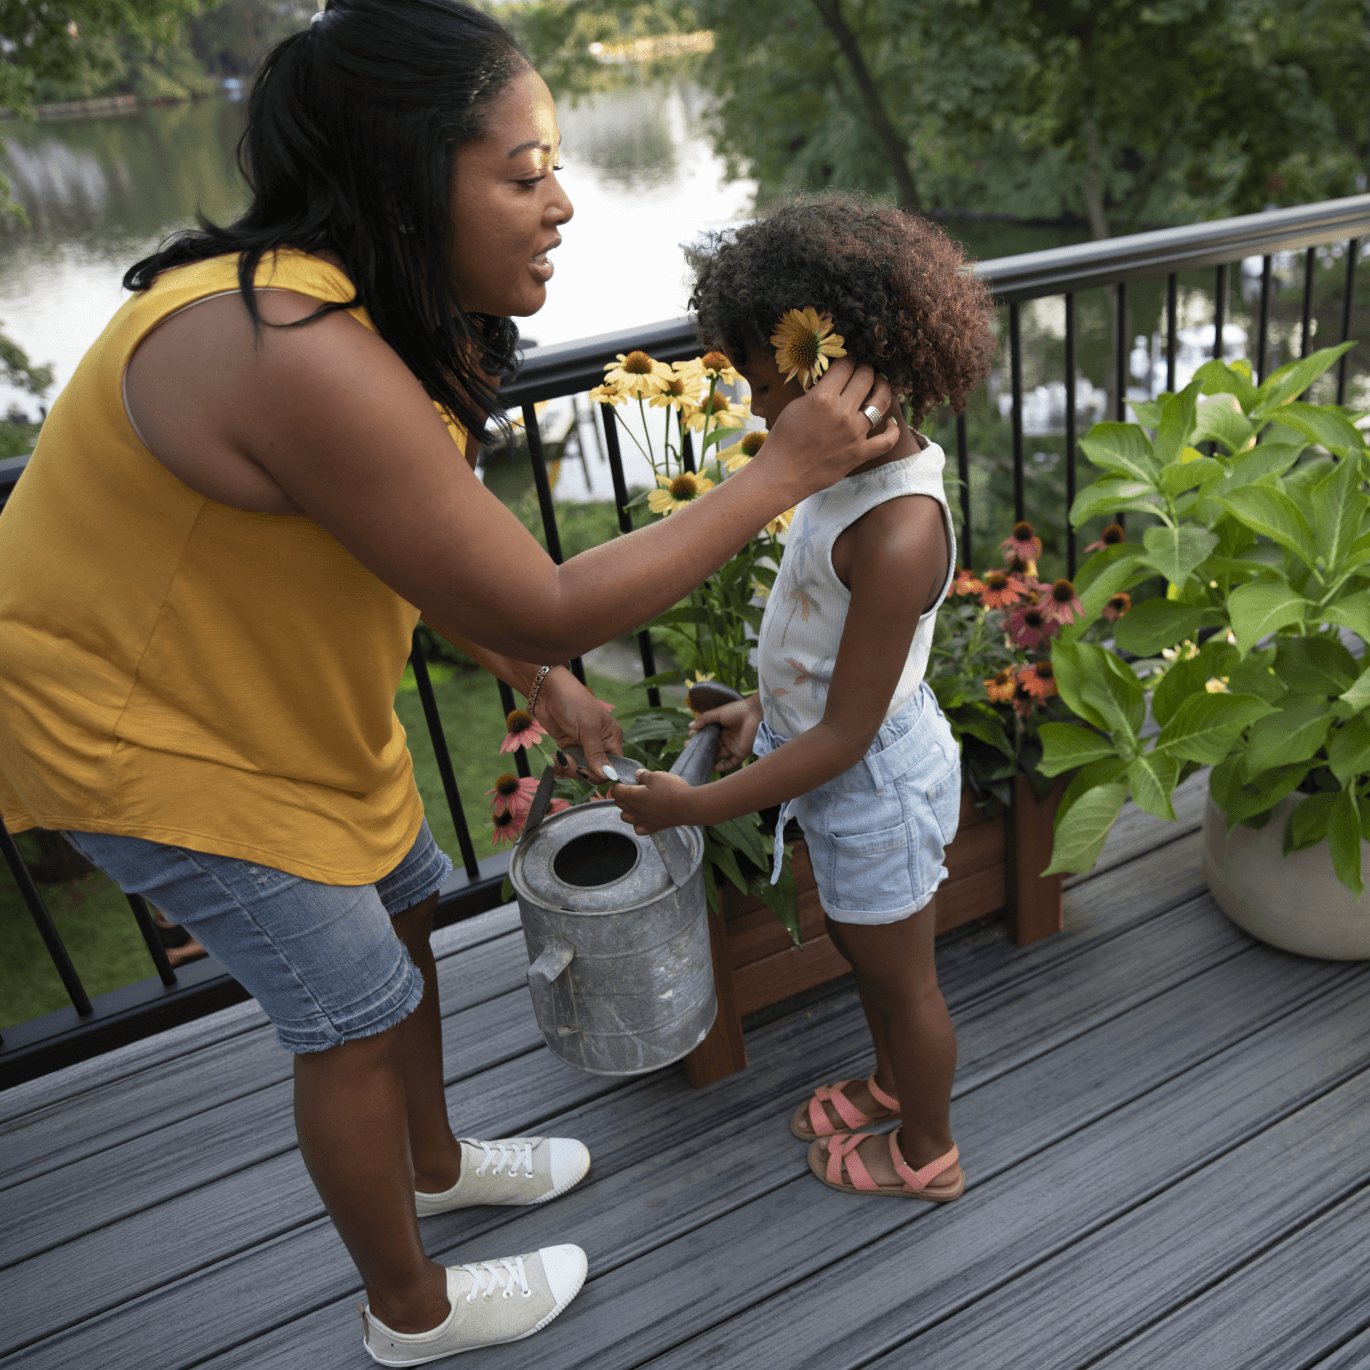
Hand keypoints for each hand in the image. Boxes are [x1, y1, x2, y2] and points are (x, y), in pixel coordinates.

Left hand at [531, 668, 624, 782]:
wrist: (548, 691)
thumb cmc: (574, 703)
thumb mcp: (587, 728)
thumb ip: (596, 753)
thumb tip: (609, 776)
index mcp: (611, 738)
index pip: (613, 766)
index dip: (601, 774)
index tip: (585, 772)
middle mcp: (600, 744)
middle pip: (595, 772)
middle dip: (580, 771)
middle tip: (567, 763)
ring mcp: (583, 746)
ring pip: (579, 770)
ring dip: (567, 769)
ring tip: (557, 760)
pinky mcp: (568, 746)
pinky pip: (567, 764)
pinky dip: (560, 767)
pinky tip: (553, 763)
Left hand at [611, 769, 697, 834]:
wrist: (688, 806)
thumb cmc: (672, 789)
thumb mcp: (656, 776)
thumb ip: (643, 775)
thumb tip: (637, 774)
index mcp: (633, 796)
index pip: (615, 791)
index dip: (618, 785)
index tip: (624, 781)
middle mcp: (634, 811)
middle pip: (618, 803)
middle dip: (622, 795)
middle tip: (633, 788)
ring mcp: (643, 821)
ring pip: (625, 817)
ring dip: (627, 809)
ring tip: (638, 802)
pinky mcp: (652, 828)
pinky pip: (638, 828)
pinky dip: (638, 823)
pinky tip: (645, 816)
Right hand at [688, 694, 762, 771]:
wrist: (755, 714)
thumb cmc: (737, 710)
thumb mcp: (718, 713)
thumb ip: (704, 719)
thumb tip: (690, 727)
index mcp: (722, 728)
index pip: (707, 735)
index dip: (699, 737)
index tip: (689, 737)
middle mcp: (726, 738)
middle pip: (712, 746)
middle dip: (701, 748)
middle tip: (689, 748)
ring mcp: (733, 746)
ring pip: (718, 755)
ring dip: (708, 758)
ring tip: (696, 758)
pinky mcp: (740, 754)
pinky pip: (729, 763)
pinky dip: (721, 767)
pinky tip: (711, 767)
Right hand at [758, 359, 896, 495]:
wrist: (782, 474)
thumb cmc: (783, 439)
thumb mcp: (795, 405)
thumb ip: (818, 391)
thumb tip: (834, 381)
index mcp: (823, 398)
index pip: (845, 366)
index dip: (848, 359)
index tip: (848, 361)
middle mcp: (842, 413)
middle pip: (865, 377)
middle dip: (865, 369)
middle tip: (863, 370)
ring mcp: (854, 434)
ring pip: (881, 402)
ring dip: (883, 389)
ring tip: (880, 385)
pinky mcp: (860, 453)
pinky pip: (887, 441)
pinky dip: (893, 430)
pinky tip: (889, 422)